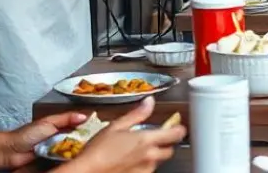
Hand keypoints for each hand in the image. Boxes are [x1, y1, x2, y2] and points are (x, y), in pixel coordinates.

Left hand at [0, 111, 89, 169]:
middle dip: (85, 140)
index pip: (76, 124)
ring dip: (78, 150)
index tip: (99, 128)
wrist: (11, 151)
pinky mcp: (52, 162)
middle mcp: (59, 137)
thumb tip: (84, 116)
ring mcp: (56, 150)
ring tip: (91, 151)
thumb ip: (66, 119)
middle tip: (97, 142)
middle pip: (76, 138)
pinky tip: (79, 159)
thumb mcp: (48, 123)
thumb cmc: (28, 134)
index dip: (87, 126)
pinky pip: (64, 160)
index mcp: (58, 125)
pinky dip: (70, 160)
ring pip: (71, 150)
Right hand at [61, 97, 185, 172]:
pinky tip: (131, 160)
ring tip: (137, 149)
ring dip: (154, 155)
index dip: (179, 129)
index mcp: (146, 140)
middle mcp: (149, 157)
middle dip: (166, 144)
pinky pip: (147, 171)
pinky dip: (144, 164)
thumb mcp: (116, 126)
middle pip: (169, 151)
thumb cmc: (98, 150)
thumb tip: (149, 102)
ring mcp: (145, 171)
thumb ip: (136, 114)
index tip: (178, 126)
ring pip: (158, 162)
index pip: (174, 135)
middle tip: (156, 137)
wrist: (88, 172)